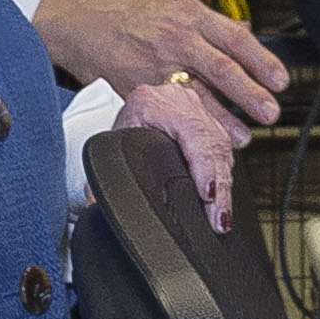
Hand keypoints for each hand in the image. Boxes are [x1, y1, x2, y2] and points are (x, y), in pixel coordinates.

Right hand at [35, 0, 287, 124]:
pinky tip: (200, 137)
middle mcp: (175, 36)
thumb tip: (245, 33)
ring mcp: (154, 62)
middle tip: (270, 113)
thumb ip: (209, 23)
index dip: (262, 61)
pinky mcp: (134, 85)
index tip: (280, 81)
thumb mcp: (170, 5)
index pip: (235, 39)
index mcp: (189, 13)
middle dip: (250, 94)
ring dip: (222, 118)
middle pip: (221, 68)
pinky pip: (167, 108)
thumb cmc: (123, 11)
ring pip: (196, 93)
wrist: (74, 18)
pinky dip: (186, 124)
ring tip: (243, 137)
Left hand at [114, 74, 247, 230]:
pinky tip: (223, 197)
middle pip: (212, 144)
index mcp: (154, 101)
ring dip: (225, 185)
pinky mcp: (210, 120)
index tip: (208, 194)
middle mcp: (181, 100)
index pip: (191, 132)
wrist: (130, 106)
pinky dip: (224, 175)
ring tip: (222, 215)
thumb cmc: (122, 124)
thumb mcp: (112, 141)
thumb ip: (107, 170)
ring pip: (222, 148)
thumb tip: (94, 203)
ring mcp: (199, 108)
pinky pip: (224, 148)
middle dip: (218, 186)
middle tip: (218, 218)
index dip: (203, 166)